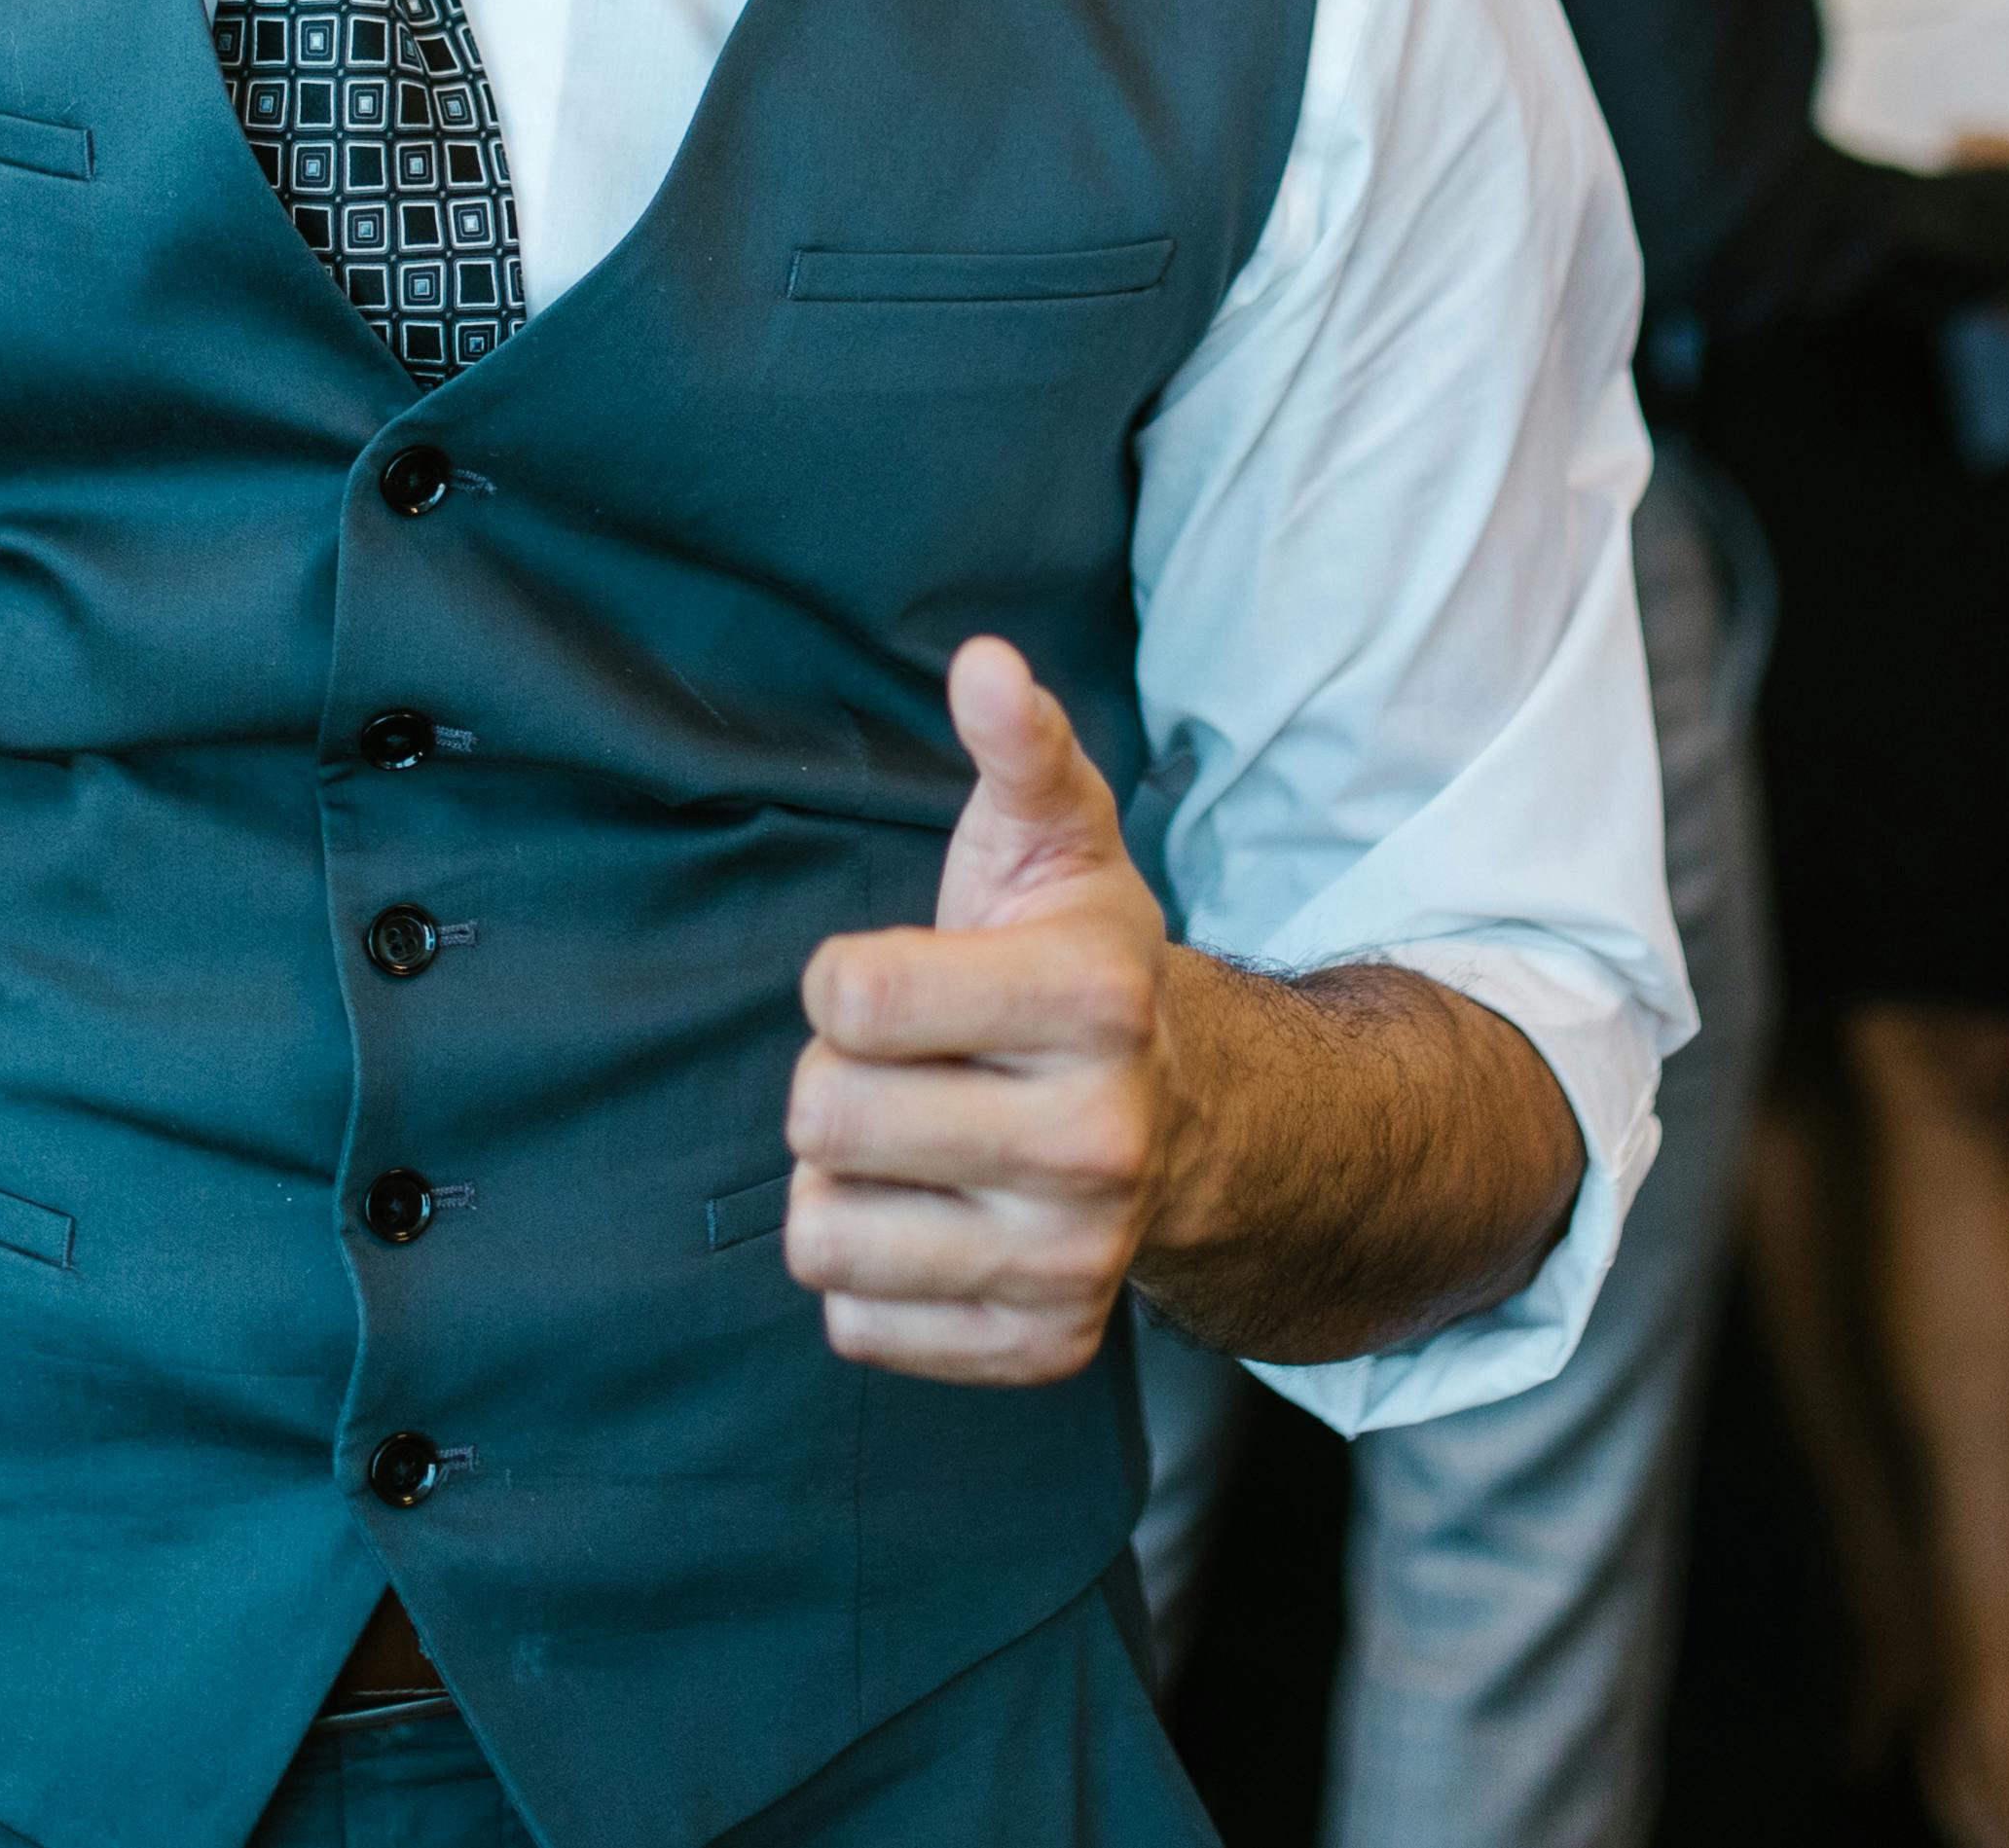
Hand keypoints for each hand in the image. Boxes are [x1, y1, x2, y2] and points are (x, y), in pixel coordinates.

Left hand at [785, 637, 1177, 1385]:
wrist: (1186, 1124)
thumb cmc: (1076, 968)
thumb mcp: (1058, 846)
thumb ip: (1018, 749)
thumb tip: (984, 662)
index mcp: (1096, 998)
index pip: (848, 994)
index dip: (845, 978)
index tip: (894, 979)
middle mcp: (1101, 1138)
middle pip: (822, 1117)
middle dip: (834, 1083)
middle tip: (909, 1070)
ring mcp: (1075, 1258)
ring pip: (826, 1238)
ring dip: (843, 1187)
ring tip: (915, 1149)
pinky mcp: (1042, 1346)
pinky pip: (857, 1325)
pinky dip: (871, 1278)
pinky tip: (937, 1222)